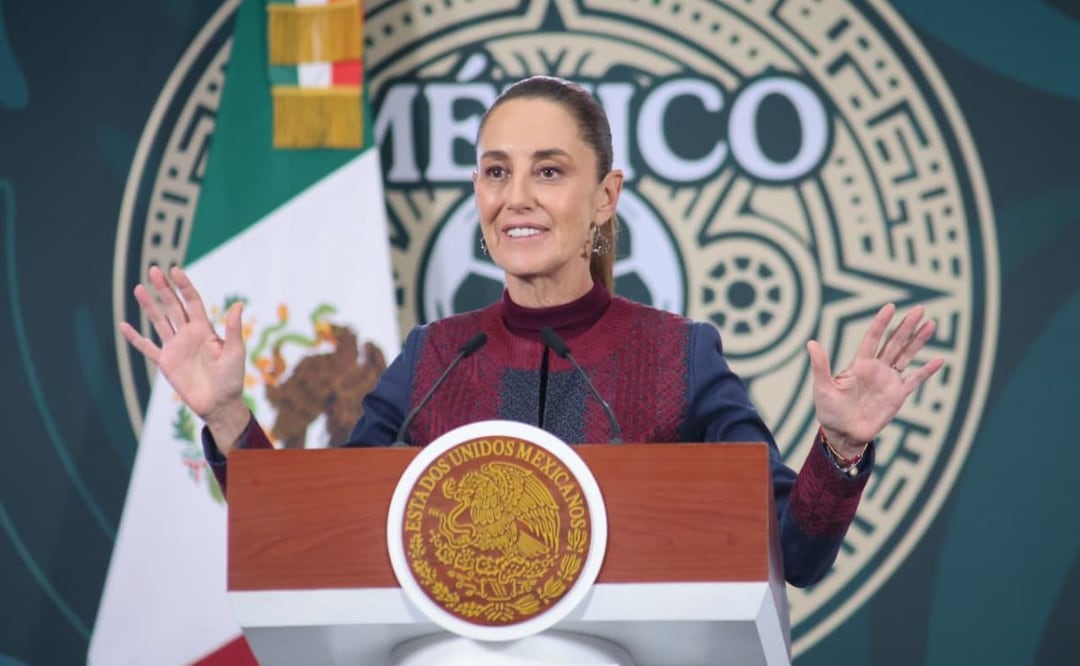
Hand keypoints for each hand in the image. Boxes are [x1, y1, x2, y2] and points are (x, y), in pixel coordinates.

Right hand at [119, 266, 249, 453]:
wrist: (219, 404)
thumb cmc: (232, 379)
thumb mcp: (235, 352)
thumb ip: (233, 329)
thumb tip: (239, 304)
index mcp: (205, 330)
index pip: (192, 302)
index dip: (184, 286)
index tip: (175, 270)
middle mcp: (188, 335)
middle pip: (174, 306)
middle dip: (164, 289)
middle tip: (153, 270)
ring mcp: (175, 348)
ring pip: (159, 321)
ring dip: (149, 306)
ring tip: (138, 288)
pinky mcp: (166, 362)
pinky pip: (147, 347)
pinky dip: (135, 338)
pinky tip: (123, 325)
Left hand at [806, 303, 943, 457]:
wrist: (843, 434)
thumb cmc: (829, 411)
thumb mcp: (822, 388)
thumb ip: (820, 366)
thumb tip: (810, 343)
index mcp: (859, 364)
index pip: (872, 338)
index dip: (881, 323)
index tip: (890, 307)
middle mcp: (876, 369)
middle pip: (894, 343)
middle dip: (906, 326)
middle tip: (920, 309)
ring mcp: (888, 381)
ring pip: (906, 356)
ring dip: (918, 341)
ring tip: (930, 324)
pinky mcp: (897, 396)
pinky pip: (915, 380)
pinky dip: (926, 371)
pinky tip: (938, 360)